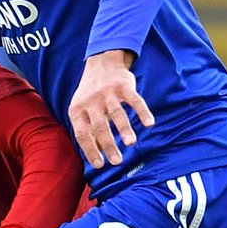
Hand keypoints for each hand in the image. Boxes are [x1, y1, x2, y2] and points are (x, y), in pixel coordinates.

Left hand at [68, 50, 155, 167]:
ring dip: (124, 129)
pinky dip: (142, 112)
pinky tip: (149, 124)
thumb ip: (88, 131)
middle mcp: (91, 101)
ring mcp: (107, 93)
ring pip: (117, 114)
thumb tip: (95, 156)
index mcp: (77, 110)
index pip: (82, 134)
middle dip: (109, 145)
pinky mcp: (123, 86)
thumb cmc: (91, 94)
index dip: (90, 150)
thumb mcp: (81, 109)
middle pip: (100, 127)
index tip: (100, 165)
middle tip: (117, 161)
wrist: (101, 62)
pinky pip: (134, 100)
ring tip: (131, 144)